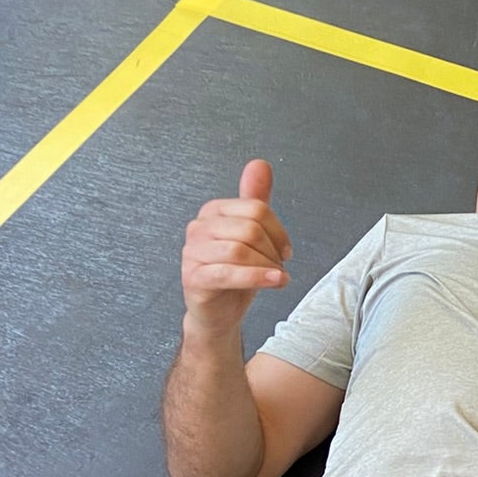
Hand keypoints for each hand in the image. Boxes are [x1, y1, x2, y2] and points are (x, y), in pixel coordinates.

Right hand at [181, 160, 292, 338]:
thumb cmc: (235, 273)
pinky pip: (229, 273)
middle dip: (273, 250)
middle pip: (249, 228)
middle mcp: (198, 228)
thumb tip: (259, 164)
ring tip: (277, 277)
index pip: (256, 209)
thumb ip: (256, 200)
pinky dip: (258, 277)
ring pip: (240, 250)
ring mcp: (192, 253)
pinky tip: (276, 281)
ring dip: (267, 265)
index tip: (286, 250)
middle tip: (280, 266)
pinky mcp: (193, 278)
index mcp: (213, 211)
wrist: (218, 312)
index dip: (278, 230)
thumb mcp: (251, 235)